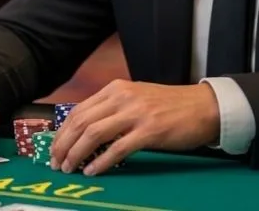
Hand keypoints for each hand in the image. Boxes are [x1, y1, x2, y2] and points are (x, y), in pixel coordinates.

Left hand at [49, 80, 219, 176]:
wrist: (203, 106)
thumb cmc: (170, 106)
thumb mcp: (136, 99)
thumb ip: (112, 110)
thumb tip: (85, 132)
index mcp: (116, 88)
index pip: (78, 110)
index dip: (62, 133)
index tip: (54, 150)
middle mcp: (123, 97)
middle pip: (81, 122)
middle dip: (64, 145)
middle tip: (57, 163)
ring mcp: (136, 113)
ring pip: (94, 134)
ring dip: (77, 154)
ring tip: (70, 168)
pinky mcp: (150, 130)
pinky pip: (117, 148)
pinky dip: (101, 162)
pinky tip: (93, 171)